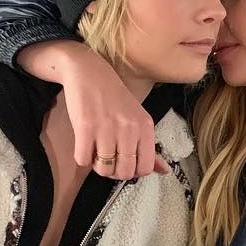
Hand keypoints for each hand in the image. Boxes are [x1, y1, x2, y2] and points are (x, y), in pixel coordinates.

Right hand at [17, 41, 167, 178]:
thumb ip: (149, 147)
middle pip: (124, 172)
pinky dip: (82, 157)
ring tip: (95, 150)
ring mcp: (107, 128)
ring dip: (96, 165)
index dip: (132, 171)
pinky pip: (83, 160)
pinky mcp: (85, 127)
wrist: (88, 72)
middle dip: (113, 172)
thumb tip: (164, 171)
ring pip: (104, 169)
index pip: (145, 167)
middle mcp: (129, 128)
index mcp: (145, 127)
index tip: (123, 162)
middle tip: (107, 159)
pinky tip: (84, 145)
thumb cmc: (113, 98)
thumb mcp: (137, 118)